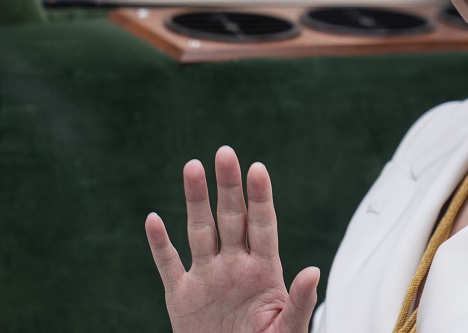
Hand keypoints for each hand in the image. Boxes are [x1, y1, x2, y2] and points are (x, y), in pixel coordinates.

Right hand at [145, 146, 319, 332]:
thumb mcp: (288, 329)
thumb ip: (300, 301)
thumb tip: (314, 271)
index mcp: (264, 270)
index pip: (263, 225)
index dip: (260, 198)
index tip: (257, 169)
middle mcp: (235, 265)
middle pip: (231, 218)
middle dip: (228, 186)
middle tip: (225, 152)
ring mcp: (207, 277)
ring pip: (200, 231)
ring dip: (195, 200)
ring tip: (192, 166)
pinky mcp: (182, 296)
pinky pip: (168, 265)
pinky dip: (159, 244)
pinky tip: (153, 219)